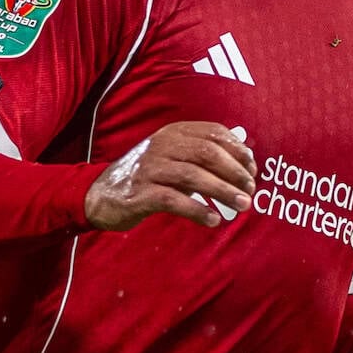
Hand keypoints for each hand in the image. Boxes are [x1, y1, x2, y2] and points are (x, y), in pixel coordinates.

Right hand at [84, 122, 256, 229]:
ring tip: (242, 205)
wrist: (99, 194)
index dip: (237, 149)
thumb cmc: (146, 175)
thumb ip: (200, 155)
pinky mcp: (139, 194)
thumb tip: (244, 162)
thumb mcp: (171, 155)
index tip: (253, 167)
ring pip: (193, 176)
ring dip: (222, 191)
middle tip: (250, 189)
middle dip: (234, 171)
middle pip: (207, 153)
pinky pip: (174, 200)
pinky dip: (197, 210)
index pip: (213, 132)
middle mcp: (162, 145)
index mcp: (173, 132)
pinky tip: (213, 220)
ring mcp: (149, 168)